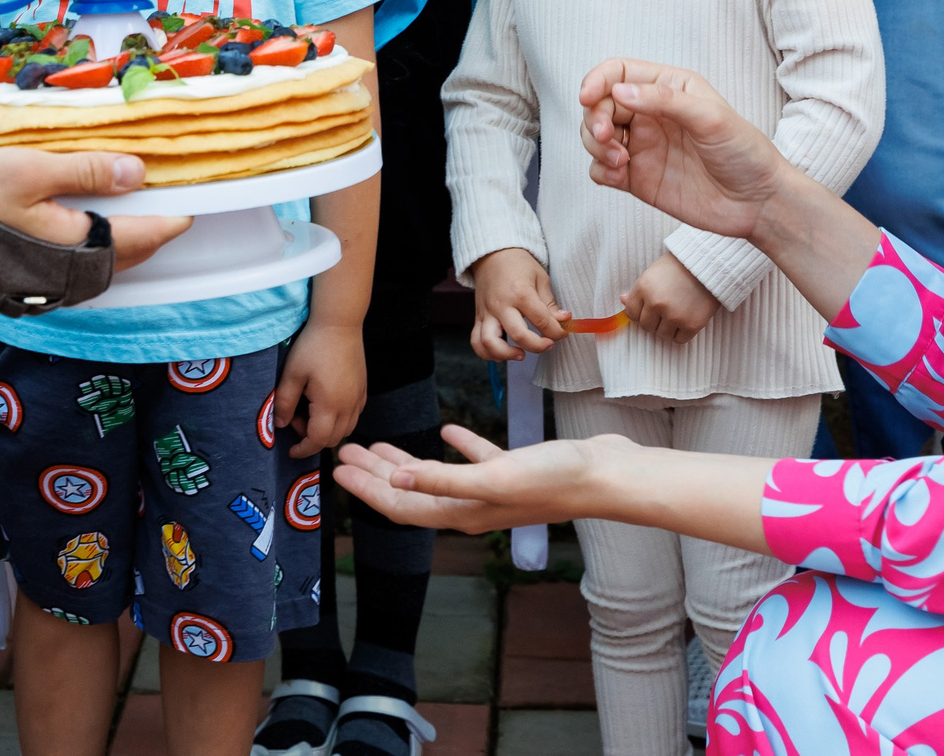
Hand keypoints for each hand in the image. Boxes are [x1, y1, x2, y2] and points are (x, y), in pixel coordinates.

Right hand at [0, 150, 190, 268]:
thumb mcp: (33, 169)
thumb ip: (88, 171)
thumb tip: (138, 172)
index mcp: (77, 247)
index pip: (143, 236)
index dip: (171, 220)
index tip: (193, 205)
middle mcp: (70, 276)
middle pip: (129, 257)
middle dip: (154, 234)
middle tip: (172, 208)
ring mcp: (50, 286)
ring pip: (105, 268)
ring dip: (126, 244)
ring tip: (138, 216)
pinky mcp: (32, 285)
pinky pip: (81, 271)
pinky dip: (98, 252)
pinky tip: (93, 231)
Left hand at [275, 319, 366, 457]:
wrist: (339, 323)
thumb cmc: (313, 346)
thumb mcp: (292, 374)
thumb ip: (284, 402)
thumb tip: (280, 424)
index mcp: (330, 406)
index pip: (318, 440)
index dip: (303, 450)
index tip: (291, 451)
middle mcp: (349, 406)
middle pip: (334, 439)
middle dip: (313, 438)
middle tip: (296, 418)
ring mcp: (358, 398)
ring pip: (346, 429)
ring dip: (327, 430)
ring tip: (309, 410)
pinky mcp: (362, 389)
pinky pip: (353, 416)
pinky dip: (339, 420)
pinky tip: (325, 403)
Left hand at [333, 424, 614, 533]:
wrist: (607, 476)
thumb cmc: (555, 479)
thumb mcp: (494, 477)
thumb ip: (444, 481)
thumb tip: (397, 483)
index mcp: (462, 512)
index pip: (402, 505)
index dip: (367, 490)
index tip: (337, 471)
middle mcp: (472, 506)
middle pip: (412, 493)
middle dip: (376, 475)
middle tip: (347, 452)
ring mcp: (493, 489)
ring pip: (437, 477)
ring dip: (406, 462)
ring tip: (380, 445)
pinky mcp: (514, 470)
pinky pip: (475, 459)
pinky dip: (456, 446)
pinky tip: (447, 431)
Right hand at [470, 247, 568, 361]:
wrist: (492, 254)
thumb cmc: (518, 264)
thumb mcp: (540, 278)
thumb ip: (550, 304)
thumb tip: (564, 321)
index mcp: (520, 292)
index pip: (542, 320)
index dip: (557, 332)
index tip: (562, 333)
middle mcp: (501, 304)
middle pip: (518, 335)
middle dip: (537, 346)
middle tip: (548, 345)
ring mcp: (487, 312)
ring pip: (490, 342)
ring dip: (507, 354)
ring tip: (521, 354)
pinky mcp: (478, 317)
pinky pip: (476, 341)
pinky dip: (486, 353)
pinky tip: (501, 354)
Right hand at [578, 59, 786, 241]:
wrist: (759, 203)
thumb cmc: (744, 152)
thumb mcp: (711, 117)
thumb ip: (664, 100)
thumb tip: (620, 91)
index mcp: (668, 87)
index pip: (618, 72)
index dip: (597, 81)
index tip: (587, 98)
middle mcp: (650, 113)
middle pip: (600, 104)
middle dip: (593, 119)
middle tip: (605, 138)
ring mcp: (642, 146)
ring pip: (594, 136)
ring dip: (595, 146)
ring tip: (619, 162)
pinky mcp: (637, 178)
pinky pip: (600, 169)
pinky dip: (600, 171)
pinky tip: (619, 177)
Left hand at [621, 252, 715, 345]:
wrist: (709, 265)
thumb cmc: (679, 266)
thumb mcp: (653, 273)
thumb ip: (638, 289)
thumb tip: (623, 300)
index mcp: (644, 288)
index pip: (631, 313)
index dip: (639, 312)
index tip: (647, 310)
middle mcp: (656, 303)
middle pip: (646, 326)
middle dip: (653, 321)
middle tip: (665, 310)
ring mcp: (674, 316)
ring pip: (662, 334)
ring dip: (668, 327)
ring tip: (677, 312)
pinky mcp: (691, 325)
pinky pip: (679, 340)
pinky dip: (681, 333)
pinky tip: (686, 319)